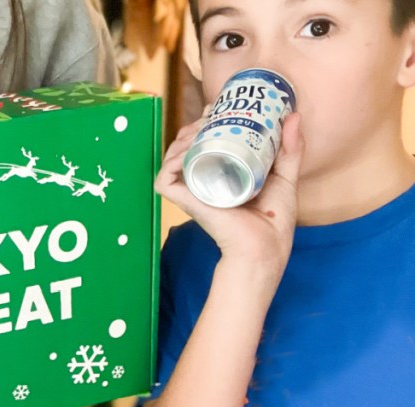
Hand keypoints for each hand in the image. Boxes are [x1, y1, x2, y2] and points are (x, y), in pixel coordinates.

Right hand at [157, 111, 304, 283]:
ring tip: (198, 129)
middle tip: (210, 115)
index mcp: (220, 175)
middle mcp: (202, 181)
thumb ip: (291, 149)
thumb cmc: (273, 221)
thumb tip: (293, 115)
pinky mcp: (185, 202)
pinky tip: (184, 151)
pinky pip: (165, 179)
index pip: (203, 144)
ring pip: (172, 158)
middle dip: (192, 126)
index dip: (203, 123)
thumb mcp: (284, 176)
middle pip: (185, 147)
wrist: (265, 247)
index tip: (215, 107)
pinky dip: (169, 162)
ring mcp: (192, 191)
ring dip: (180, 139)